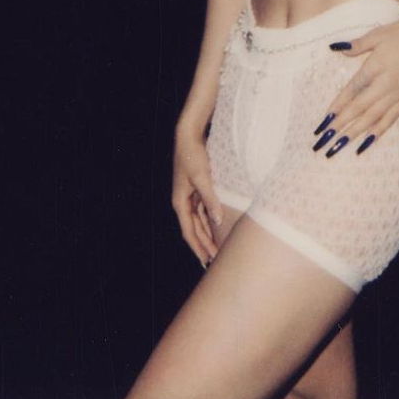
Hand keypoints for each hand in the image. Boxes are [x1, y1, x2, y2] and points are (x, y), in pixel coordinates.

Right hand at [172, 128, 223, 267]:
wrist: (188, 136)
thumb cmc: (193, 156)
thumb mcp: (202, 178)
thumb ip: (210, 200)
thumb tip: (217, 220)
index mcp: (180, 202)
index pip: (189, 232)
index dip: (198, 247)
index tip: (206, 261)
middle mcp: (183, 201)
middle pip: (194, 229)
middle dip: (204, 245)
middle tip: (215, 261)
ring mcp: (190, 195)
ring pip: (199, 221)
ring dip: (207, 235)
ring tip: (217, 249)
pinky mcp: (197, 189)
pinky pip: (203, 210)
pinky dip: (210, 221)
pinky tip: (218, 227)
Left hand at [312, 18, 398, 156]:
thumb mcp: (378, 34)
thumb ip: (358, 44)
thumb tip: (336, 48)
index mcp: (375, 68)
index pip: (352, 90)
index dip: (338, 105)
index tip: (325, 119)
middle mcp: (385, 85)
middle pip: (360, 108)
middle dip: (342, 125)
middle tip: (326, 140)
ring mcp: (397, 94)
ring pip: (374, 118)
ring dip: (356, 132)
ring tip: (341, 145)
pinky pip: (390, 119)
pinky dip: (378, 131)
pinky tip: (367, 142)